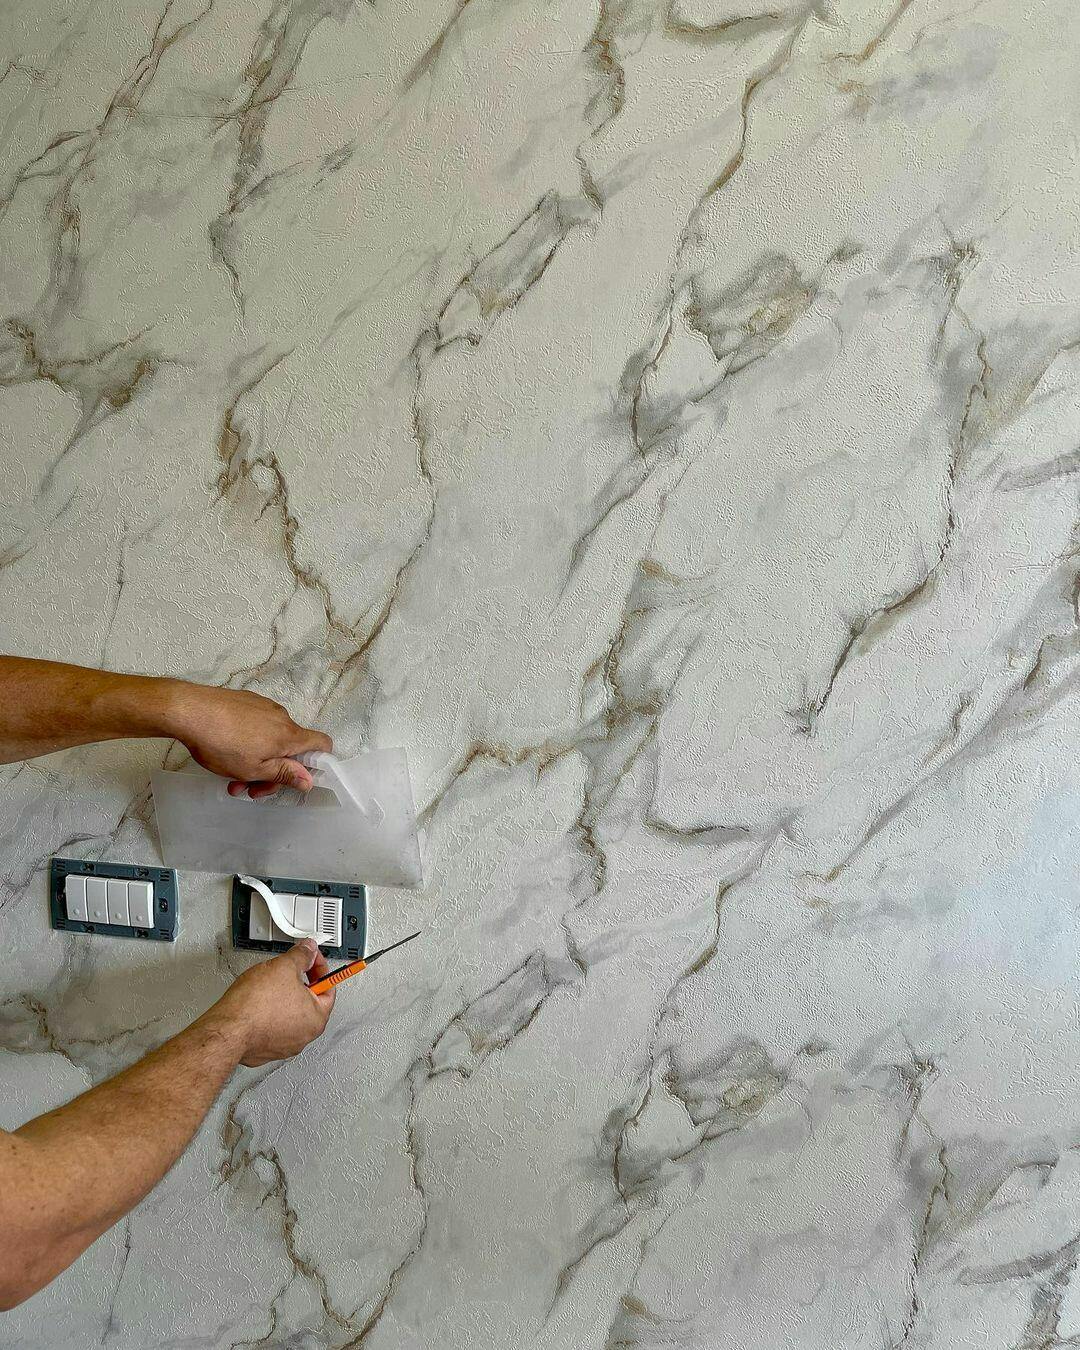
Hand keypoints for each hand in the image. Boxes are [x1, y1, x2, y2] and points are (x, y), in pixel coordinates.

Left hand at [165, 683, 331, 796]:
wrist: (189, 710)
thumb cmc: (222, 744)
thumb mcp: (254, 769)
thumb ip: (284, 774)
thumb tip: (309, 780)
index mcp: (289, 735)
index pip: (322, 744)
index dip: (319, 762)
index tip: (297, 777)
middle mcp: (281, 717)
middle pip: (290, 748)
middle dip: (273, 772)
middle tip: (248, 789)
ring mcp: (262, 706)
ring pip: (270, 739)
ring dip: (257, 759)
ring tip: (230, 775)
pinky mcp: (246, 701)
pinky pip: (256, 726)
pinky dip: (248, 742)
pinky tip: (226, 751)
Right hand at [214, 940, 335, 1066]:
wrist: (227, 1030)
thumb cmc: (254, 1006)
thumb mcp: (283, 966)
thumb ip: (301, 956)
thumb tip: (308, 950)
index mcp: (317, 1017)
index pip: (328, 986)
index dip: (318, 966)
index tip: (310, 958)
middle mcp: (304, 1036)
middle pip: (309, 1001)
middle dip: (298, 982)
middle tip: (287, 970)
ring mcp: (284, 1045)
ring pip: (289, 1015)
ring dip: (282, 999)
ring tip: (267, 987)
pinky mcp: (265, 1050)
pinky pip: (272, 1027)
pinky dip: (268, 1015)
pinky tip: (257, 1004)